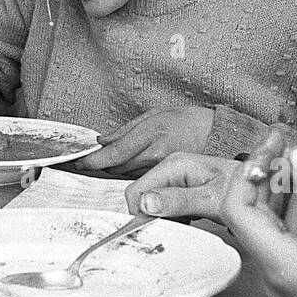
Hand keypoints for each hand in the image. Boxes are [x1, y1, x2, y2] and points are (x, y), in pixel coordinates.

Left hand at [77, 107, 215, 175]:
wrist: (217, 135)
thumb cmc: (187, 121)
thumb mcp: (154, 115)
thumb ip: (125, 130)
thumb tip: (102, 141)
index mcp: (150, 134)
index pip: (114, 154)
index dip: (93, 161)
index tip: (80, 162)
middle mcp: (155, 155)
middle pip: (117, 168)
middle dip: (102, 165)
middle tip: (90, 160)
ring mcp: (162, 170)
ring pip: (127, 177)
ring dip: (115, 171)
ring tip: (110, 163)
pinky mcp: (168, 181)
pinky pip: (141, 181)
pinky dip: (131, 176)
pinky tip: (131, 168)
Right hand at [124, 128, 288, 221]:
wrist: (263, 185)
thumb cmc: (243, 189)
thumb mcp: (211, 199)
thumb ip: (177, 201)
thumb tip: (146, 203)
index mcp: (173, 165)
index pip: (136, 192)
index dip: (141, 214)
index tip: (157, 230)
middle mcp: (171, 168)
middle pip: (142, 198)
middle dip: (153, 217)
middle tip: (179, 226)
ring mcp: (176, 177)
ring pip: (152, 204)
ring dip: (164, 219)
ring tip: (188, 223)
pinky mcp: (181, 188)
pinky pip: (164, 206)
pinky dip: (172, 218)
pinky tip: (190, 221)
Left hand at [216, 145, 296, 296]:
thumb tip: (296, 156)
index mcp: (281, 265)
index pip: (238, 210)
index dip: (250, 171)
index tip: (272, 144)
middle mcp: (276, 272)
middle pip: (251, 213)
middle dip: (265, 173)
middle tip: (283, 141)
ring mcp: (289, 274)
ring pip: (270, 221)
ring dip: (280, 187)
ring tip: (295, 156)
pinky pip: (289, 232)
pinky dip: (296, 205)